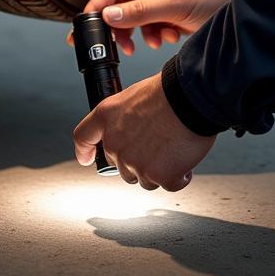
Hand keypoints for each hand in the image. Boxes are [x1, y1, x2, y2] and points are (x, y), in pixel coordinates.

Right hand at [65, 0, 273, 56]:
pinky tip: (169, 39)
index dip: (97, 6)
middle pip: (121, 7)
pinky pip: (153, 29)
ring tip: (153, 42)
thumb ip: (141, 11)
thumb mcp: (175, 5)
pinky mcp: (172, 16)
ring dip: (141, 35)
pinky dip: (157, 37)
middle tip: (116, 46)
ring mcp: (163, 2)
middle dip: (120, 27)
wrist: (243, 1)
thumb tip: (110, 16)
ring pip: (137, 21)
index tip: (85, 25)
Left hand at [72, 72, 215, 190]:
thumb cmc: (169, 91)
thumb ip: (126, 118)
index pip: (84, 138)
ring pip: (144, 178)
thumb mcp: (136, 95)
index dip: (85, 151)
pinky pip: (168, 183)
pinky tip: (185, 158)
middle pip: (120, 164)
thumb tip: (135, 130)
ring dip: (159, 169)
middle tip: (158, 143)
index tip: (88, 158)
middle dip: (138, 159)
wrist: (190, 98)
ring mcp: (135, 163)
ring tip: (174, 147)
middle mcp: (116, 143)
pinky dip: (179, 175)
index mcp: (107, 117)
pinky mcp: (158, 176)